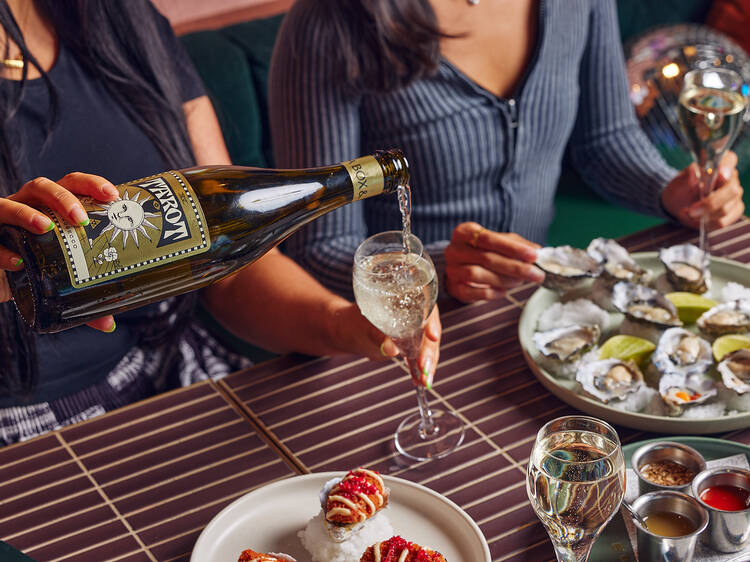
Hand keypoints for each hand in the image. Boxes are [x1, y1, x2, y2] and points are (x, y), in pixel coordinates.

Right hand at [0, 173, 119, 331]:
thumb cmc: (31, 273)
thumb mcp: (59, 283)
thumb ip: (81, 300)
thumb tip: (109, 324)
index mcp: (50, 209)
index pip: (71, 184)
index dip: (91, 183)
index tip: (113, 195)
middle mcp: (24, 208)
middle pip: (42, 187)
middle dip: (62, 198)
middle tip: (80, 219)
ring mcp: (1, 222)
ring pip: (8, 204)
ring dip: (26, 213)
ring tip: (45, 227)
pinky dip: (1, 251)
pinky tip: (16, 262)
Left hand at [333, 303, 440, 387]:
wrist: (346, 333)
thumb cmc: (351, 323)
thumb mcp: (362, 327)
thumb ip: (377, 336)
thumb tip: (390, 348)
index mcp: (404, 300)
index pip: (426, 307)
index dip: (432, 321)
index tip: (432, 336)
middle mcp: (412, 313)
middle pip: (429, 330)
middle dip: (429, 350)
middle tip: (425, 367)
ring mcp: (412, 330)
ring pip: (426, 345)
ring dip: (428, 363)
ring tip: (425, 380)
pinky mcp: (408, 345)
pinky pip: (418, 355)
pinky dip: (420, 369)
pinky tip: (421, 381)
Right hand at [444, 221, 544, 301]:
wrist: (460, 267)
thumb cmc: (482, 252)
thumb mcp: (498, 242)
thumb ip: (517, 244)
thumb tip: (537, 250)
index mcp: (464, 232)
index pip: (489, 238)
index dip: (512, 248)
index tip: (533, 255)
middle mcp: (454, 250)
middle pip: (486, 258)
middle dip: (515, 267)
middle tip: (535, 274)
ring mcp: (452, 269)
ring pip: (477, 274)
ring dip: (503, 280)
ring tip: (519, 282)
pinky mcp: (453, 287)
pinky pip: (472, 292)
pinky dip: (490, 293)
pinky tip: (502, 291)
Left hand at [661, 151, 744, 228]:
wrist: (677, 204)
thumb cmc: (680, 189)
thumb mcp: (679, 182)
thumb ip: (688, 177)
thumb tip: (694, 171)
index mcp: (720, 163)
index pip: (729, 160)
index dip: (726, 167)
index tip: (720, 174)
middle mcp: (732, 178)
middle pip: (731, 191)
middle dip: (710, 203)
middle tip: (691, 210)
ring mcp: (734, 196)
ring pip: (726, 209)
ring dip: (703, 215)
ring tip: (686, 213)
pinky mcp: (733, 211)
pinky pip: (723, 222)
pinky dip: (706, 223)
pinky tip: (694, 219)